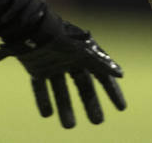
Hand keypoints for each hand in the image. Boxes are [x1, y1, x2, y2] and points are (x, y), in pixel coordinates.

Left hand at [0, 10, 125, 127]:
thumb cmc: (59, 36)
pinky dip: (43, 100)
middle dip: (90, 103)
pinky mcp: (36, 68)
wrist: (30, 26)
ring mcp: (52, 64)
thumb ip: (101, 63)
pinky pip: (41, 87)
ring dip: (65, 107)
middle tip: (97, 122)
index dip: (111, 91)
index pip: (101, 75)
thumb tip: (121, 74)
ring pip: (61, 90)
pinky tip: (47, 115)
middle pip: (83, 86)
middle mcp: (69, 60)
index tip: (121, 108)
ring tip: (69, 126)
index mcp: (84, 54)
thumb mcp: (82, 51)